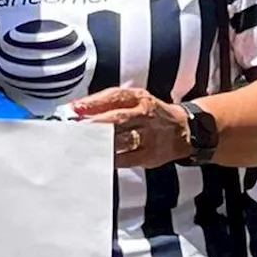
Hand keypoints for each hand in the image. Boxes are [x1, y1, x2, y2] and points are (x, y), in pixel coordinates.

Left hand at [70, 88, 191, 168]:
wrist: (182, 130)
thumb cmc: (149, 114)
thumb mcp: (134, 100)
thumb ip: (107, 102)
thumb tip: (77, 107)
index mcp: (139, 98)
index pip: (114, 97)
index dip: (93, 103)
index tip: (74, 109)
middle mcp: (145, 115)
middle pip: (116, 119)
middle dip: (93, 125)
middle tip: (73, 130)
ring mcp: (148, 136)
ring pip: (120, 140)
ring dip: (98, 143)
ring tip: (80, 144)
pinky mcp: (149, 155)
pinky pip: (125, 159)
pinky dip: (109, 159)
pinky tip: (95, 158)